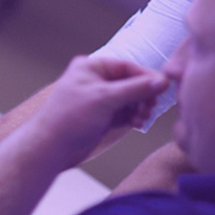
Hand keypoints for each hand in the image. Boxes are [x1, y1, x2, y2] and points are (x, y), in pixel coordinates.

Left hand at [31, 56, 168, 167]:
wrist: (51, 148)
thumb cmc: (69, 117)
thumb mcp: (105, 99)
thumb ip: (135, 89)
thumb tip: (161, 81)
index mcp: (92, 67)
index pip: (127, 66)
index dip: (146, 77)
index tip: (164, 86)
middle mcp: (96, 81)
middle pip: (131, 83)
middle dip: (144, 95)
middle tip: (151, 106)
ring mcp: (100, 100)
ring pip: (130, 99)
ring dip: (140, 107)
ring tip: (143, 117)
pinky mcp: (103, 117)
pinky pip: (125, 113)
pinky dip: (133, 117)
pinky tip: (137, 123)